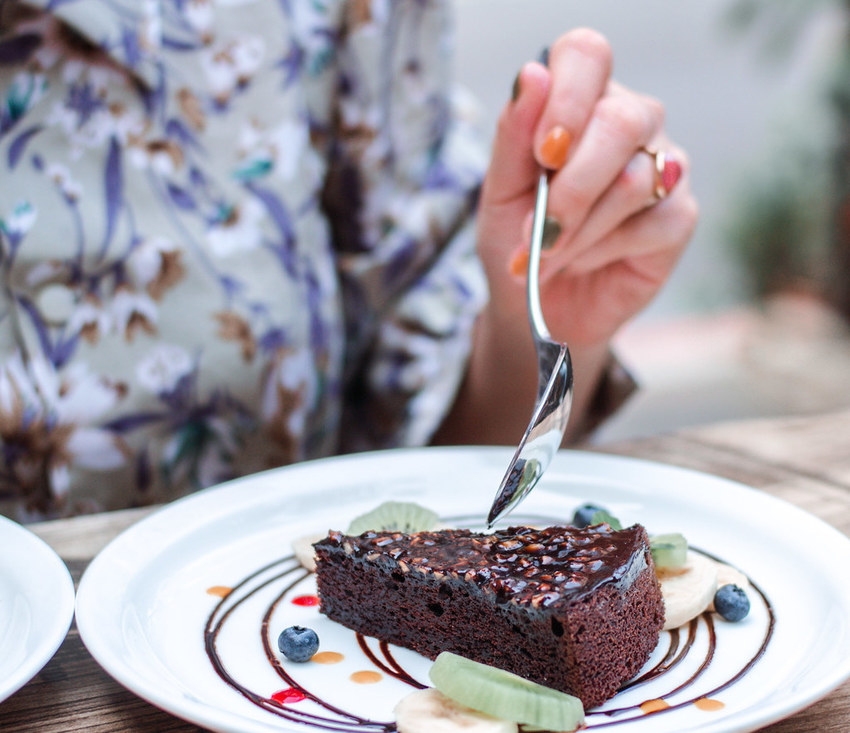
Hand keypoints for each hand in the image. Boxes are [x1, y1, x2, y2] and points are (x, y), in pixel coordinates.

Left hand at [435, 28, 696, 446]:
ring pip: (634, 180)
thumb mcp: (498, 193)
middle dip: (572, 188)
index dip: (568, 99)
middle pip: (622, 120)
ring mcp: (662, 166)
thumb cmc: (516, 241)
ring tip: (549, 255)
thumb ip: (514, 137)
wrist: (535, 307)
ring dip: (578, 231)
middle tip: (539, 231)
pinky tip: (587, 261)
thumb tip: (532, 74)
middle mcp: (627, 122)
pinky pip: (653, 223)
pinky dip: (605, 251)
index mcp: (578, 101)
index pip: (586, 55)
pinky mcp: (680, 215)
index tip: (542, 154)